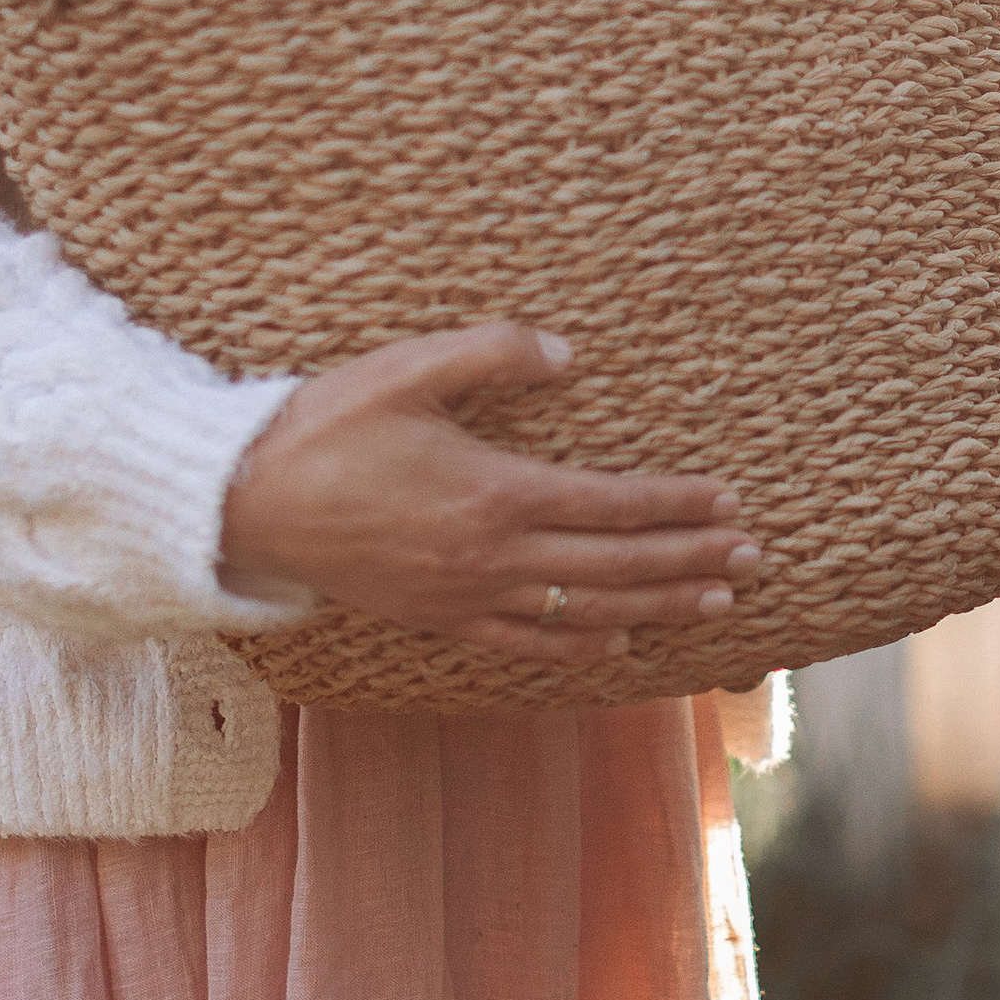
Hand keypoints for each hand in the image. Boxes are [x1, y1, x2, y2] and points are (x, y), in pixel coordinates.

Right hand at [219, 321, 756, 670]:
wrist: (245, 505)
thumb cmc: (326, 426)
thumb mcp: (407, 369)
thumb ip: (492, 354)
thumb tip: (567, 353)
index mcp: (495, 491)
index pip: (614, 504)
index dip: (678, 506)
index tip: (730, 502)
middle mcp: (492, 556)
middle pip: (618, 565)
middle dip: (692, 561)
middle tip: (753, 558)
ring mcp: (467, 596)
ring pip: (587, 611)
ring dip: (658, 607)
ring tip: (716, 604)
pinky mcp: (439, 619)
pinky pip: (527, 642)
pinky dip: (583, 646)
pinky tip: (621, 644)